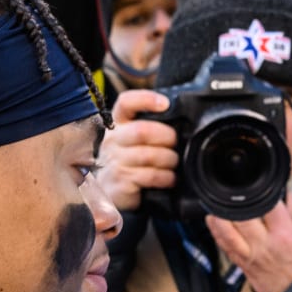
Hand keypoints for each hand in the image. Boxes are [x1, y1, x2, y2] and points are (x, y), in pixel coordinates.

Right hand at [97, 89, 179, 212]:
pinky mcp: (120, 181)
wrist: (112, 192)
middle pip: (141, 131)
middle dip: (166, 136)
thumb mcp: (134, 140)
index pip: (126, 103)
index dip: (146, 99)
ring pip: (148, 155)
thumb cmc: (129, 162)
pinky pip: (149, 176)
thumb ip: (150, 128)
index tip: (165, 104)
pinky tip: (169, 178)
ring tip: (173, 163)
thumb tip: (179, 122)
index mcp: (118, 124)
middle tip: (175, 144)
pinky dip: (165, 177)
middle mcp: (113, 140)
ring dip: (168, 159)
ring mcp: (114, 162)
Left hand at [205, 192, 291, 291]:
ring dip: (218, 217)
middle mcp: (265, 246)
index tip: (262, 187)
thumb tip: (288, 196)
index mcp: (285, 235)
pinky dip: (218, 235)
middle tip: (234, 193)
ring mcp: (252, 259)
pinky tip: (216, 225)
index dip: (261, 192)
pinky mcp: (245, 269)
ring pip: (226, 233)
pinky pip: (226, 249)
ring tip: (217, 206)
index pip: (265, 204)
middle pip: (239, 216)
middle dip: (235, 202)